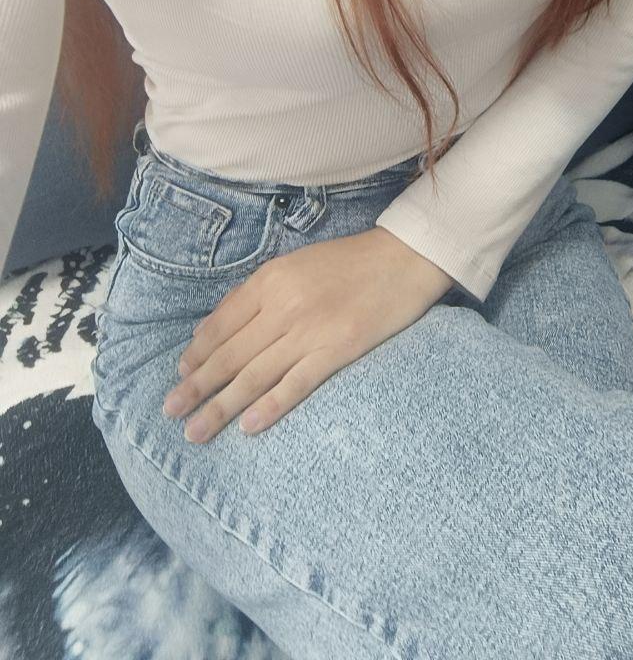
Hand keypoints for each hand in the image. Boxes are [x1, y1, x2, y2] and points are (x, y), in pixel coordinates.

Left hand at [161, 226, 454, 442]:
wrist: (405, 258)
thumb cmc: (349, 262)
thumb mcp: (296, 264)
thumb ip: (256, 292)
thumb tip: (212, 326)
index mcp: (271, 279)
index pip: (221, 324)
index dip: (198, 353)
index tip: (180, 377)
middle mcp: (283, 305)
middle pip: (231, 354)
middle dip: (197, 386)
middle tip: (170, 413)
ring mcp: (310, 329)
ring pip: (255, 375)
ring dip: (221, 406)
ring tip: (196, 431)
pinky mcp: (338, 349)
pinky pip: (297, 383)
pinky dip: (271, 407)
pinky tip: (248, 428)